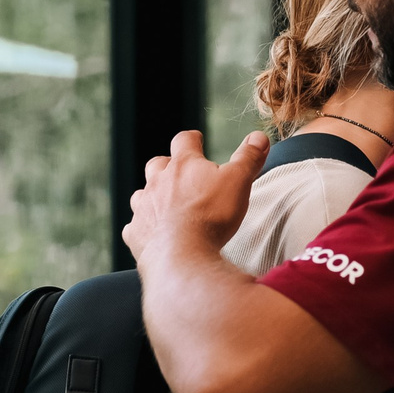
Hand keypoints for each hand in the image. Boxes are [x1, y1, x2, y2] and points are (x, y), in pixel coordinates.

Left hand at [123, 130, 267, 273]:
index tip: (196, 139)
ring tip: (163, 204)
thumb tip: (259, 137)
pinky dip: (143, 228)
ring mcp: (144, 207)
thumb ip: (248, 158)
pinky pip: (134, 227)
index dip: (191, 139)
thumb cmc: (212, 216)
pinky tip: (151, 234)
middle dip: (167, 166)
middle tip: (179, 173)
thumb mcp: (238, 182)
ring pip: (141, 194)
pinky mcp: (136, 233)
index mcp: (183, 165)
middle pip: (157, 165)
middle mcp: (158, 182)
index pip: (184, 140)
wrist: (182, 255)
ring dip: (152, 196)